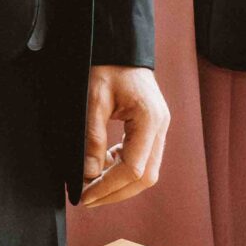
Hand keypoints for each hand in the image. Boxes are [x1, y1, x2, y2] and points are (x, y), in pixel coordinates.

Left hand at [76, 64, 169, 207]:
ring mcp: (160, 129)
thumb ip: (92, 138)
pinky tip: (103, 165)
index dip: (108, 188)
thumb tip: (88, 174)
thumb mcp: (92, 99)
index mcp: (149, 120)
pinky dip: (122, 169)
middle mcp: (161, 127)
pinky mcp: (152, 129)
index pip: (133, 169)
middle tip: (87, 199)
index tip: (85, 197)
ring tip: (91, 185)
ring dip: (119, 184)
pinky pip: (142, 159)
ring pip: (146, 172)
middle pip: (145, 177)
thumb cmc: (106, 65)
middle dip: (115, 193)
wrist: (121, 46)